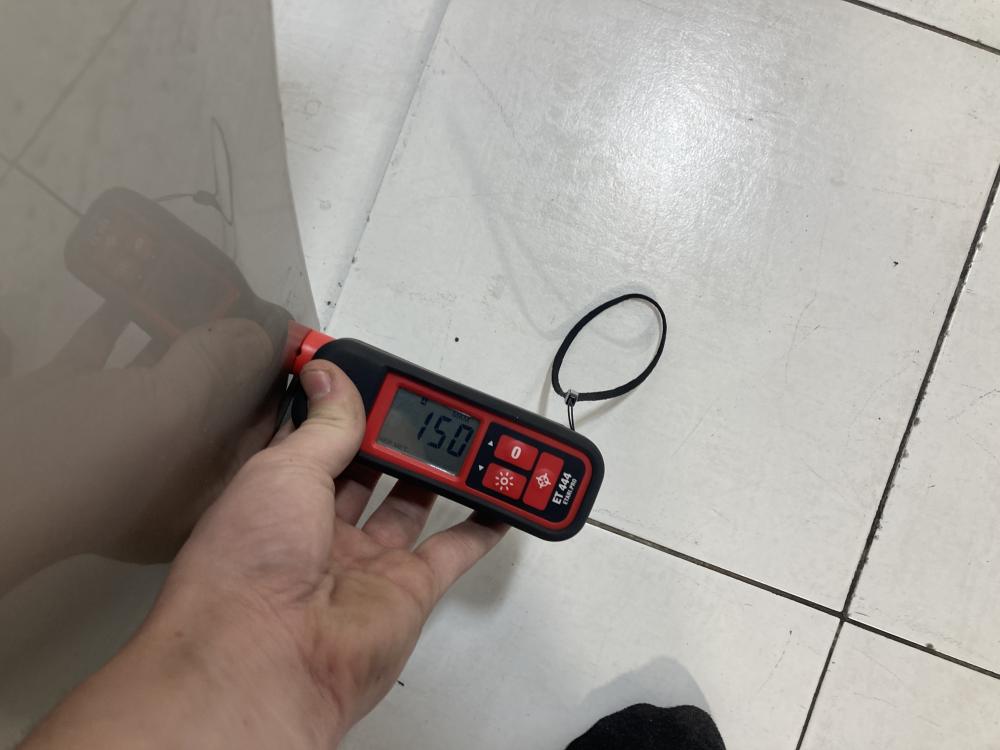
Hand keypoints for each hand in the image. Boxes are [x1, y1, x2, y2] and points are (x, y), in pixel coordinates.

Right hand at [0, 302, 287, 593]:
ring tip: (203, 288)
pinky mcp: (67, 411)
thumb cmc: (88, 464)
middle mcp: (164, 472)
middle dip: (231, 350)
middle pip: (215, 400)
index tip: (298, 343)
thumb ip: (224, 369)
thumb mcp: (179, 413)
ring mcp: (113, 443)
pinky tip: (135, 298)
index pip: (265, 434)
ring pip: (161, 375)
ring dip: (180, 331)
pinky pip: (106, 359)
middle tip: (251, 305)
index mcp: (206, 490)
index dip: (285, 386)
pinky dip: (123, 328)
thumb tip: (256, 335)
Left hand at [22, 359, 506, 748]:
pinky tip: (498, 501)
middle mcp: (323, 529)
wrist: (266, 659)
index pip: (325, 439)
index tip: (382, 379)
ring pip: (416, 502)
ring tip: (473, 435)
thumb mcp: (283, 469)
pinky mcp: (409, 590)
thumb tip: (331, 376)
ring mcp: (368, 561)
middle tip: (434, 405)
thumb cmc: (248, 565)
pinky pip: (453, 550)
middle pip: (375, 469)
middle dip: (403, 436)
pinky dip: (481, 526)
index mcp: (281, 496)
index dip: (353, 408)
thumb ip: (325, 424)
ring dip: (445, 471)